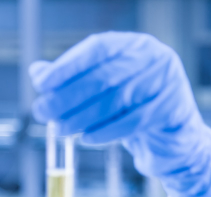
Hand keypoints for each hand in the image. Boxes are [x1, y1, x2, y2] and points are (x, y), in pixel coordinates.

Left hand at [29, 31, 210, 196]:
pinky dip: (105, 131)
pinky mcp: (173, 108)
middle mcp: (153, 56)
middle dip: (67, 96)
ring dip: (82, 117)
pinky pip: (133, 121)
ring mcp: (167, 81)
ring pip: (117, 100)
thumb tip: (37, 72)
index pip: (96, 49)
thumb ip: (71, 78)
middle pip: (103, 76)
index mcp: (132, 45)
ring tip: (60, 129)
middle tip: (42, 112)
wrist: (171, 135)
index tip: (41, 84)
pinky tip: (86, 138)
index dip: (66, 66)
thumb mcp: (101, 90)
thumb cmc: (130, 108)